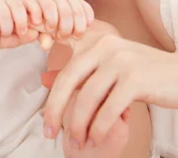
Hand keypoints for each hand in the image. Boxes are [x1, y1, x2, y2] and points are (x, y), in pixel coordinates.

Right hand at [0, 0, 39, 48]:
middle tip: (21, 32)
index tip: (37, 22)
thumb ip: (28, 36)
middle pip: (17, 5)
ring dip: (6, 29)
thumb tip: (36, 33)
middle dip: (21, 21)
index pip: (30, 2)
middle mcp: (7, 1)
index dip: (36, 10)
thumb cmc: (2, 37)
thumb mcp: (18, 39)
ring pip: (4, 14)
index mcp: (20, 6)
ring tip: (3, 34)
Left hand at [24, 0, 94, 48]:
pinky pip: (87, 8)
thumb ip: (43, 37)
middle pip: (65, 10)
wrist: (49, 13)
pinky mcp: (79, 0)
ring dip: (79, 26)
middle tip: (61, 38)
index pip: (48, 5)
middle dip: (66, 27)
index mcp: (43, 0)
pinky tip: (88, 26)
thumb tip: (45, 47)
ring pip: (77, 10)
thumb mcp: (40, 31)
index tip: (49, 30)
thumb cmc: (43, 25)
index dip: (51, 20)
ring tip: (75, 37)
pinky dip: (88, 17)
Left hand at [42, 28, 177, 147]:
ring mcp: (121, 62)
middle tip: (48, 134)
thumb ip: (80, 75)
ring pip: (88, 98)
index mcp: (96, 44)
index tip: (45, 124)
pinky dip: (100, 127)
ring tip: (76, 142)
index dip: (51, 99)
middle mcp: (106, 48)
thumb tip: (43, 79)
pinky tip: (95, 139)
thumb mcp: (109, 69)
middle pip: (69, 82)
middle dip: (55, 111)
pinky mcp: (136, 79)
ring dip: (79, 125)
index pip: (65, 73)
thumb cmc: (143, 74)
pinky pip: (109, 108)